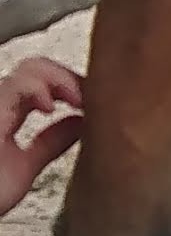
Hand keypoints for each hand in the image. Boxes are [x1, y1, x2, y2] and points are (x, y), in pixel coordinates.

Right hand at [0, 55, 84, 216]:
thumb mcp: (24, 167)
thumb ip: (49, 143)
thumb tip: (80, 123)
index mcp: (8, 115)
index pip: (42, 81)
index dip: (70, 83)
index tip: (95, 98)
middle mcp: (0, 105)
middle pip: (38, 68)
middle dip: (70, 76)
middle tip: (92, 95)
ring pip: (29, 69)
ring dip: (62, 79)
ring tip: (78, 99)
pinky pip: (14, 86)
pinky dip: (39, 88)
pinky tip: (51, 107)